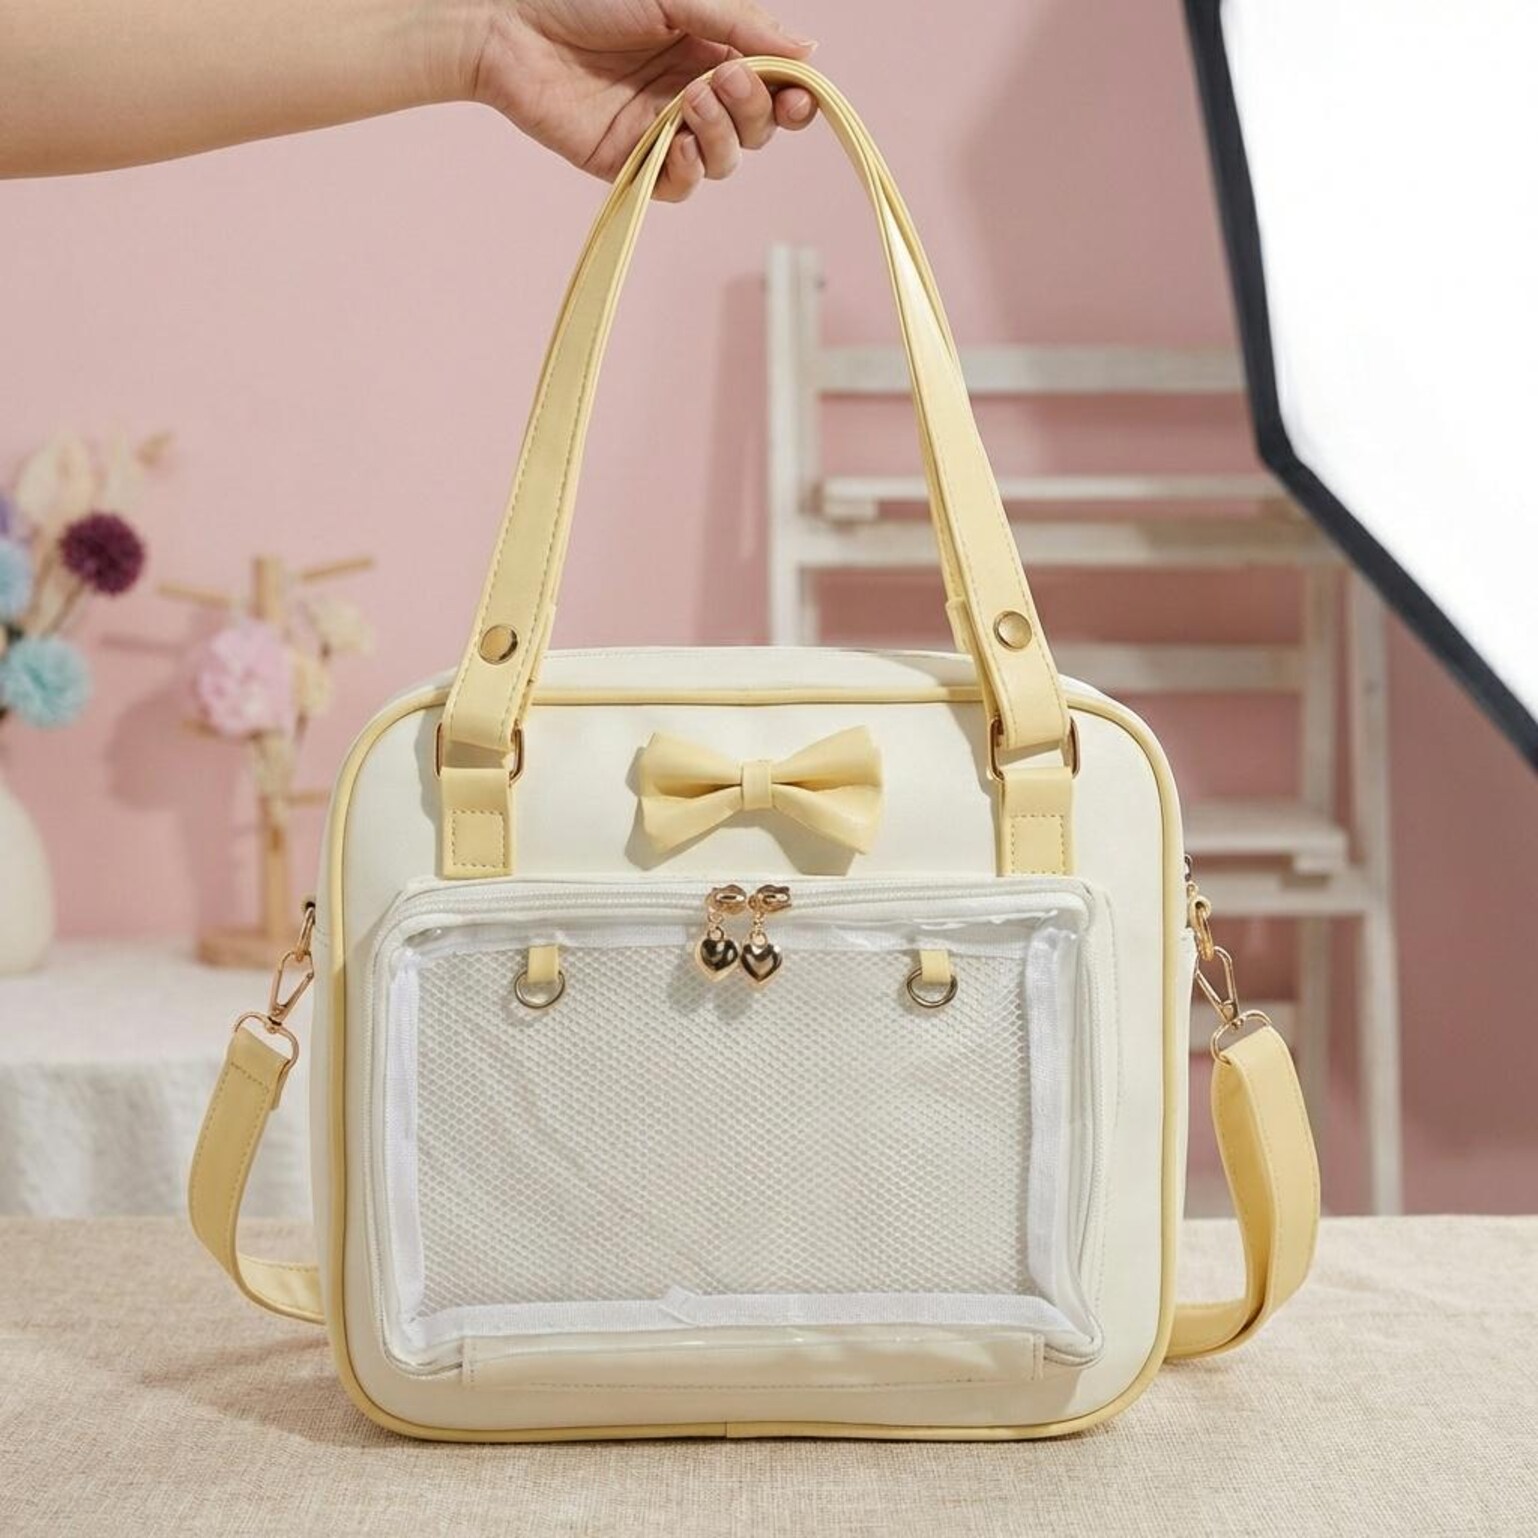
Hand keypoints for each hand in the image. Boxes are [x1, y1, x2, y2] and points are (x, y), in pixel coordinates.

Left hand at [469, 0, 819, 200]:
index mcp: (709, 49)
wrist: (512, 26)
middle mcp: (692, 92)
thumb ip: (741, 24)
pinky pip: (681, 186)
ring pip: (725, 160)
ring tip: (690, 99)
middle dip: (752, 108)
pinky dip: (690, 170)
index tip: (798, 97)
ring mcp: (663, 131)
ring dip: (722, 135)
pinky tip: (679, 145)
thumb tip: (808, 49)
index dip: (792, 97)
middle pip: (756, 128)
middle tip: (720, 77)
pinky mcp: (632, 164)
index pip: (771, 85)